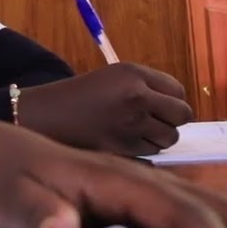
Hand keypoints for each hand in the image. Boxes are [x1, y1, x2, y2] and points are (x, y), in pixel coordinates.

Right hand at [16, 63, 192, 154]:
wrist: (45, 115)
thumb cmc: (78, 96)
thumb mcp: (113, 77)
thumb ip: (146, 87)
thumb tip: (178, 109)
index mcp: (134, 74)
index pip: (179, 90)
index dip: (171, 100)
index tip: (159, 106)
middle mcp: (137, 96)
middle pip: (182, 115)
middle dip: (171, 121)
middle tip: (152, 123)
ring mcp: (132, 124)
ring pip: (169, 138)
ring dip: (158, 138)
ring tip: (134, 133)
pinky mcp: (124, 149)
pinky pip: (151, 153)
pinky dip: (143, 152)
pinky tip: (123, 143)